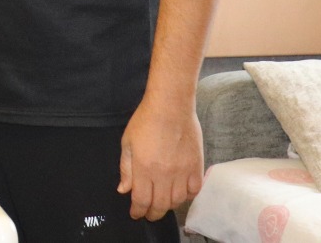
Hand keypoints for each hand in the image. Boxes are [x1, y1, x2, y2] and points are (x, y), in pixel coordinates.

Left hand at [118, 94, 203, 219]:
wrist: (171, 107)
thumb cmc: (145, 121)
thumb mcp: (127, 143)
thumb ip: (126, 168)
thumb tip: (124, 190)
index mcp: (144, 169)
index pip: (141, 200)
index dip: (138, 211)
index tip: (135, 214)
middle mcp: (164, 175)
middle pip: (160, 205)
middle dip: (153, 213)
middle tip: (148, 213)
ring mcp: (182, 172)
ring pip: (177, 201)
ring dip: (169, 207)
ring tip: (162, 204)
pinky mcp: (196, 167)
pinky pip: (194, 191)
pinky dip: (187, 197)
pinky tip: (180, 194)